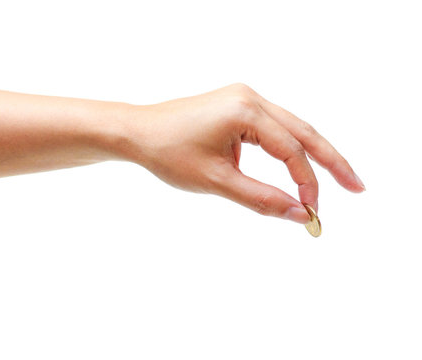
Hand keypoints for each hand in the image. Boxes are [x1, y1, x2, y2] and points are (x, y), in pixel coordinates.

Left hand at [131, 83, 364, 223]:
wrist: (136, 132)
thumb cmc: (168, 153)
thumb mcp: (216, 181)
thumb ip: (261, 198)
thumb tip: (300, 214)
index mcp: (246, 110)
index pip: (291, 151)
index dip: (307, 183)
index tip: (313, 211)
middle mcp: (250, 97)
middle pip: (303, 131)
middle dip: (331, 161)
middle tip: (357, 186)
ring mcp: (243, 99)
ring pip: (290, 128)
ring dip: (311, 154)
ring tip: (337, 177)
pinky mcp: (236, 106)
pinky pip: (272, 128)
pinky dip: (288, 148)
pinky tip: (298, 165)